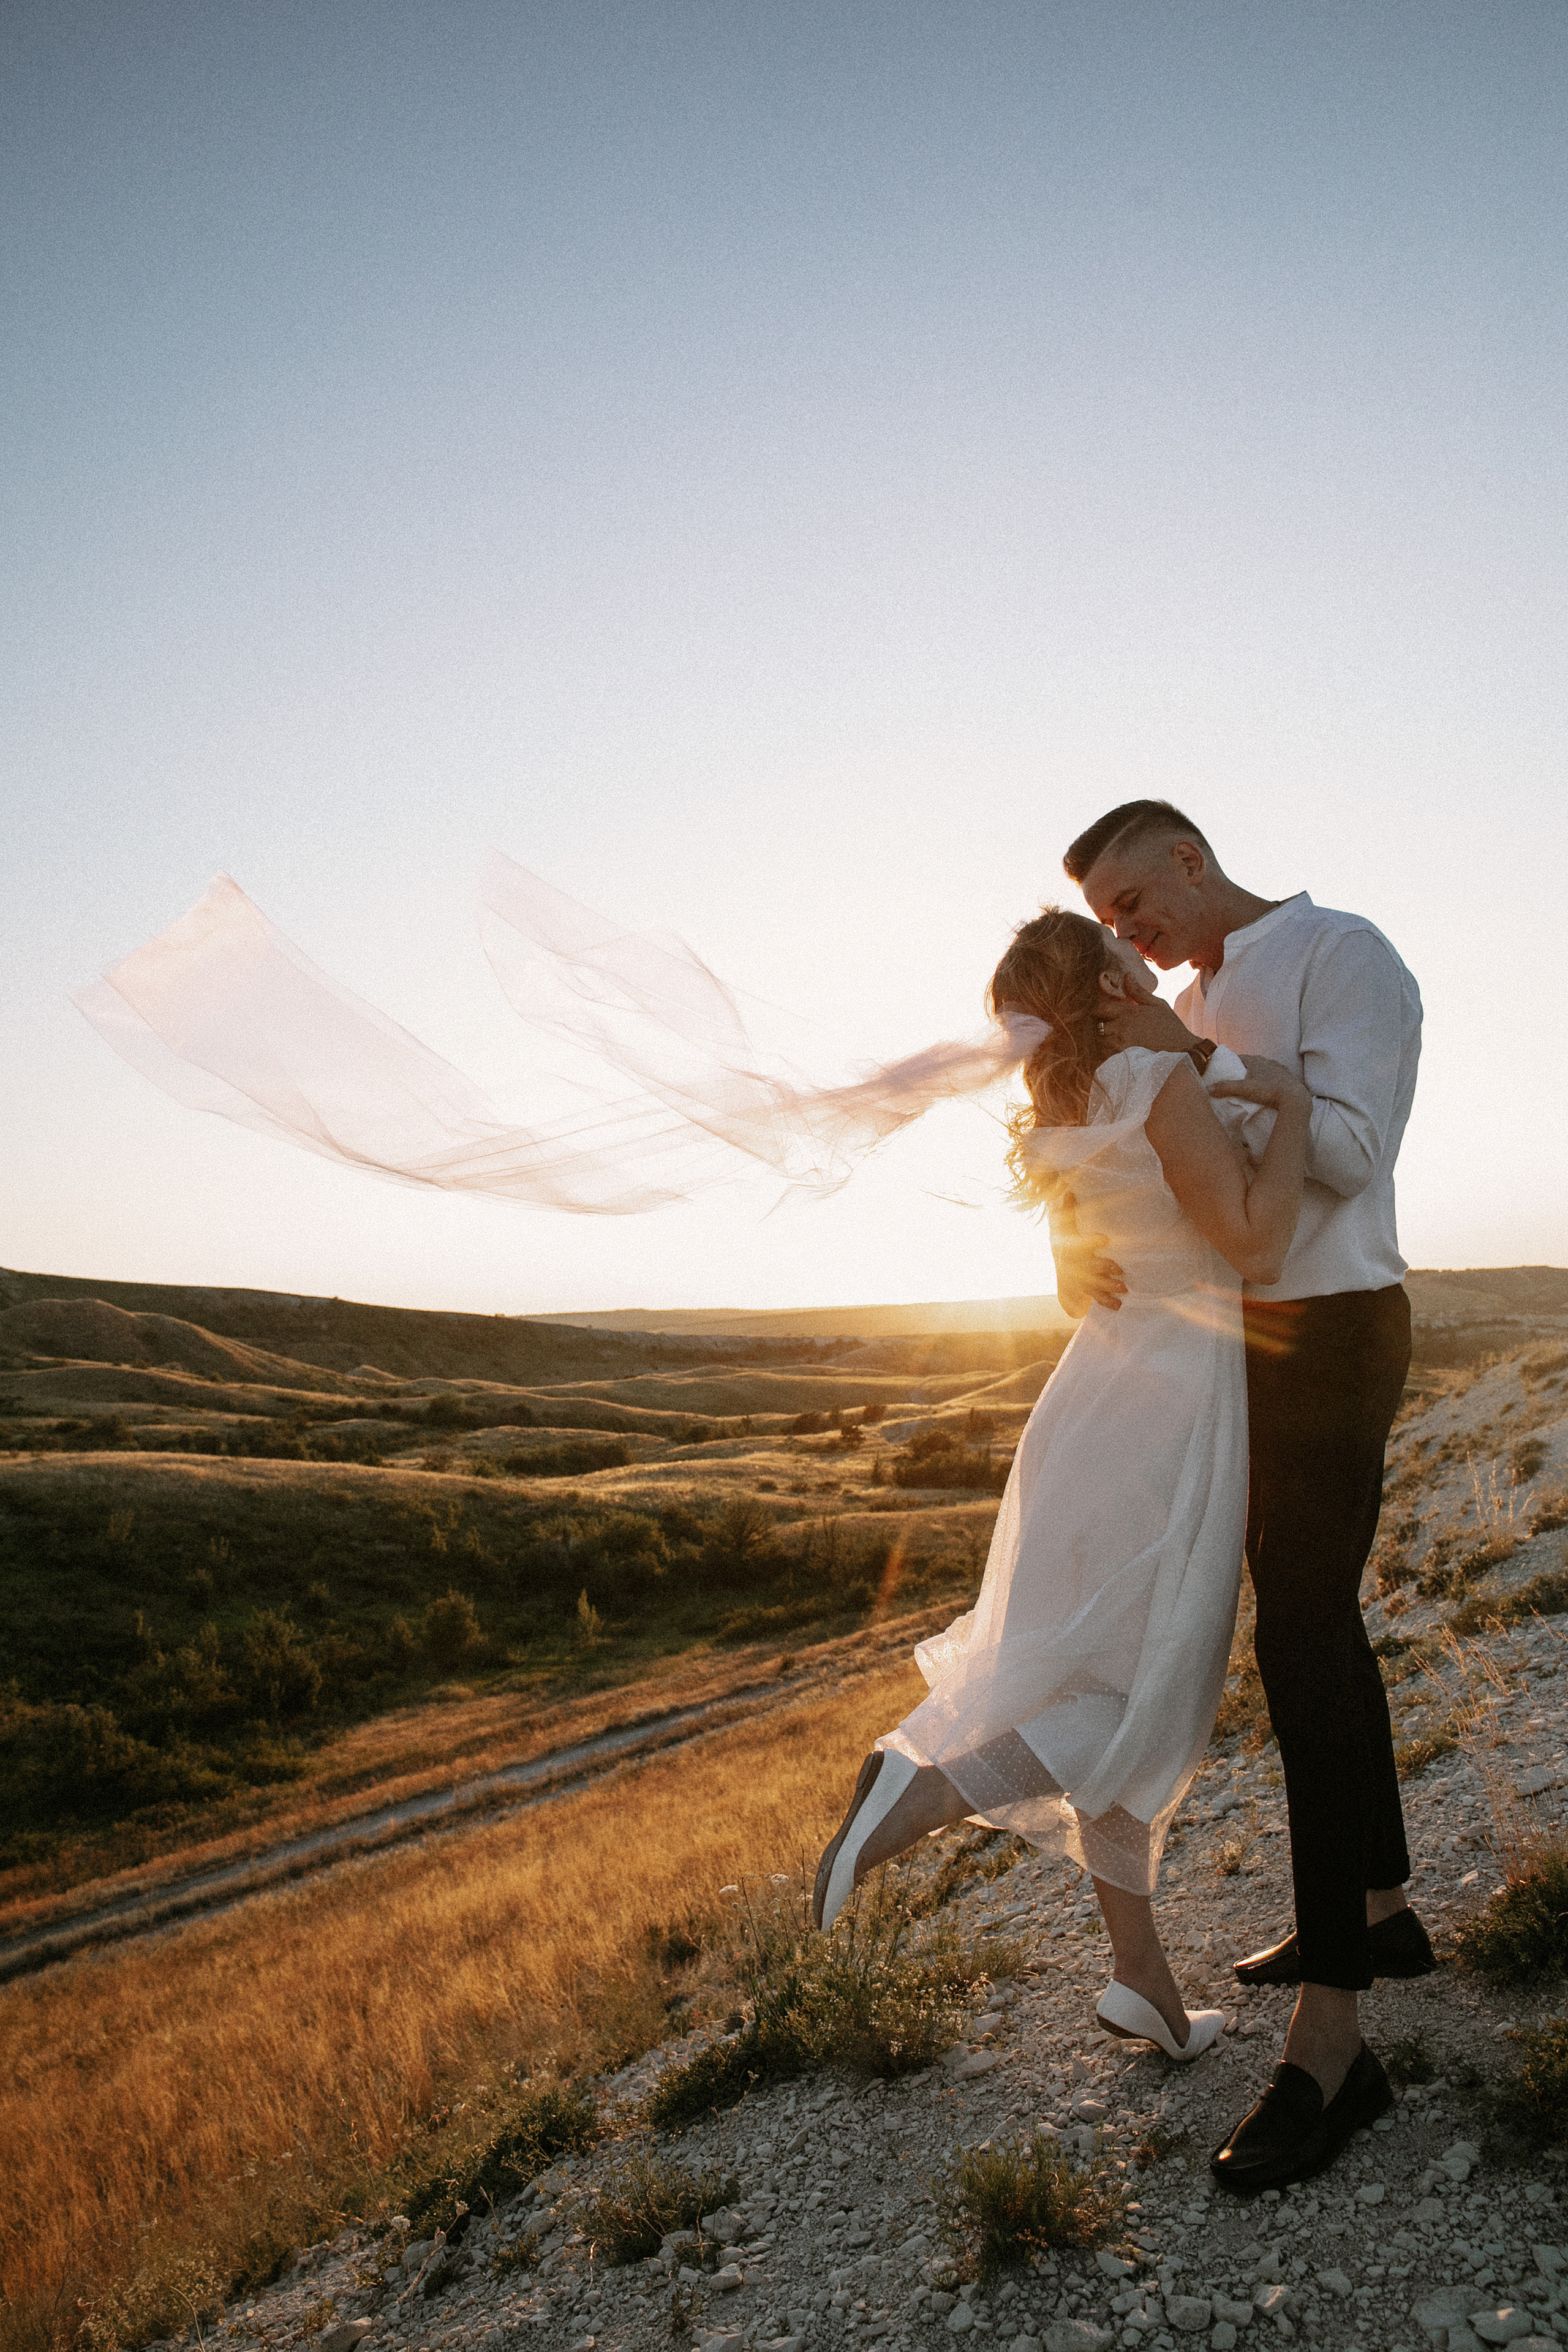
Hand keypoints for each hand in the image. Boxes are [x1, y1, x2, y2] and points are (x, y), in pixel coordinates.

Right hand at [1049, 1187, 1126, 1316]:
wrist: (1063, 1270)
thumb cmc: (1067, 1243)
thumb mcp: (1065, 1227)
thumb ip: (1069, 1210)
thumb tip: (1068, 1188)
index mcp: (1073, 1248)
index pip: (1080, 1244)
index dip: (1091, 1242)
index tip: (1104, 1239)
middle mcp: (1077, 1266)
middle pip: (1089, 1267)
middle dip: (1104, 1268)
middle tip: (1120, 1269)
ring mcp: (1082, 1280)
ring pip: (1094, 1285)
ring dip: (1108, 1287)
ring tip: (1124, 1288)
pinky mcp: (1088, 1291)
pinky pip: (1096, 1298)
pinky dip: (1107, 1303)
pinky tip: (1118, 1306)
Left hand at [1096, 976, 1201, 1057]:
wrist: (1183, 1050)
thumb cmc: (1171, 1027)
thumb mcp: (1158, 1005)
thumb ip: (1139, 992)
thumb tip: (1127, 975)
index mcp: (1129, 1012)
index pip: (1101, 1008)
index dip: (1099, 1011)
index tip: (1103, 1014)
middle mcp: (1122, 1027)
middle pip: (1098, 1026)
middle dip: (1102, 1027)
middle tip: (1110, 1029)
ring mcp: (1121, 1043)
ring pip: (1101, 1042)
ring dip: (1105, 1041)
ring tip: (1115, 1042)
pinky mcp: (1123, 1058)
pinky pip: (1106, 1055)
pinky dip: (1109, 1054)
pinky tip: (1118, 1053)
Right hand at [1209, 1054, 1310, 1111]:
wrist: (1294, 1098)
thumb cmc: (1268, 1091)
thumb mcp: (1243, 1090)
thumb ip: (1225, 1088)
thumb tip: (1207, 1089)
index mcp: (1257, 1061)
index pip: (1242, 1057)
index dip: (1234, 1062)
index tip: (1228, 1068)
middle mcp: (1269, 1062)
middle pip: (1254, 1062)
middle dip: (1246, 1068)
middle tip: (1238, 1077)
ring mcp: (1280, 1069)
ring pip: (1267, 1067)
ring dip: (1260, 1073)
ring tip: (1254, 1082)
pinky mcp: (1289, 1078)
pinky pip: (1277, 1075)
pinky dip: (1272, 1079)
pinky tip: (1270, 1087)